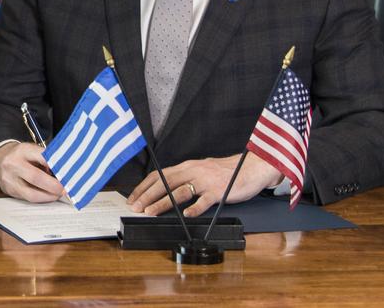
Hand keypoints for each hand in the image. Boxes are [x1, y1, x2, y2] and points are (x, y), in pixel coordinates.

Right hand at [0, 141, 64, 202]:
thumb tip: (64, 172)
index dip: (56, 166)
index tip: (68, 173)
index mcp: (22, 150)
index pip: (42, 157)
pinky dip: (40, 198)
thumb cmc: (22, 156)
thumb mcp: (32, 150)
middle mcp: (13, 164)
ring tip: (57, 195)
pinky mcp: (9, 191)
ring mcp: (9, 179)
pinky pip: (27, 199)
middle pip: (35, 177)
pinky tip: (48, 196)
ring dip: (48, 196)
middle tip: (64, 189)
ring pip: (31, 194)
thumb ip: (45, 159)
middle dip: (53, 186)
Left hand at [127, 153, 282, 217]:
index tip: (133, 197)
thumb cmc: (225, 171)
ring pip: (180, 192)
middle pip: (164, 183)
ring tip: (151, 212)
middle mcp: (193, 171)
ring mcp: (206, 181)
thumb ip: (185, 178)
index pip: (159, 175)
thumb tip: (165, 188)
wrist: (250, 167)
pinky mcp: (219, 191)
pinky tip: (186, 215)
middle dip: (147, 196)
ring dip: (163, 203)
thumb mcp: (200, 170)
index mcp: (187, 166)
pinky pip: (204, 201)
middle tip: (136, 207)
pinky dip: (194, 208)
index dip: (143, 186)